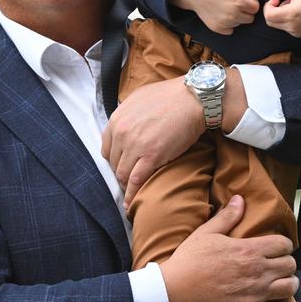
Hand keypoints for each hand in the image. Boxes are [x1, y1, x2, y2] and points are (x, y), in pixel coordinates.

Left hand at [104, 69, 249, 208]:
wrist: (193, 98)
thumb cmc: (170, 96)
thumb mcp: (138, 99)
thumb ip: (127, 114)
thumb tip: (126, 124)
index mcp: (117, 120)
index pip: (107, 150)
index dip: (116, 160)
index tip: (123, 166)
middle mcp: (121, 133)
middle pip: (115, 164)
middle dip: (122, 173)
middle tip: (131, 181)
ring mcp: (135, 146)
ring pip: (123, 175)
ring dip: (127, 186)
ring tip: (132, 194)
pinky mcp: (151, 157)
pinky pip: (136, 182)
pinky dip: (132, 196)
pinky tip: (131, 205)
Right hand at [160, 196, 300, 301]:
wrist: (176, 293)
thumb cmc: (189, 261)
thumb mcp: (206, 233)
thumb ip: (227, 217)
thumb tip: (240, 199)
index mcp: (249, 250)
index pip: (283, 244)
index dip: (283, 244)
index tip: (277, 247)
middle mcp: (257, 271)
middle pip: (290, 265)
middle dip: (286, 262)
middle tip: (278, 263)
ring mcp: (256, 293)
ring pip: (290, 287)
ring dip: (289, 282)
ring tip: (282, 281)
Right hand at [170, 0, 261, 34]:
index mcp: (239, 1)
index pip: (256, 8)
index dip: (253, 2)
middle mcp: (233, 14)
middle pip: (250, 18)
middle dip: (247, 11)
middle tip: (238, 3)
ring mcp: (225, 23)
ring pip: (240, 23)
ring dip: (238, 17)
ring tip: (229, 7)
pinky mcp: (218, 28)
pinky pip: (231, 30)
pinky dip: (229, 24)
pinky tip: (223, 15)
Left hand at [264, 0, 300, 36]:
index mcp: (291, 14)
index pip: (268, 15)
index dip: (268, 5)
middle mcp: (292, 26)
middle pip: (270, 22)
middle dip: (272, 10)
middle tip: (281, 2)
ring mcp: (296, 32)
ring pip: (277, 25)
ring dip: (279, 15)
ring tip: (291, 6)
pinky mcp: (299, 34)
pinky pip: (285, 28)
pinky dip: (286, 20)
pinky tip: (296, 13)